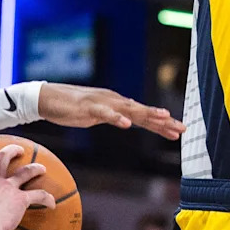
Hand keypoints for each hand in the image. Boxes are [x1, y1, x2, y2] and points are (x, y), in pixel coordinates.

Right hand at [0, 144, 54, 229]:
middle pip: (4, 157)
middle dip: (12, 151)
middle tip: (18, 150)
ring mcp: (8, 188)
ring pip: (26, 171)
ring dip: (35, 168)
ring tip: (41, 169)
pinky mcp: (20, 200)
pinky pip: (39, 195)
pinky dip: (47, 198)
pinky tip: (53, 204)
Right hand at [38, 83, 185, 140]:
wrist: (46, 98)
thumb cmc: (69, 107)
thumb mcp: (96, 114)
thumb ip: (112, 116)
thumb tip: (126, 120)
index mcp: (116, 104)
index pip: (142, 115)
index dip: (161, 124)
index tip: (178, 131)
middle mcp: (113, 101)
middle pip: (142, 112)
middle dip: (163, 121)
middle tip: (182, 129)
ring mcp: (102, 103)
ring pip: (129, 109)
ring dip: (147, 114)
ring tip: (164, 118)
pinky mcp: (88, 107)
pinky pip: (105, 113)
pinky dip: (116, 118)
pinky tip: (127, 124)